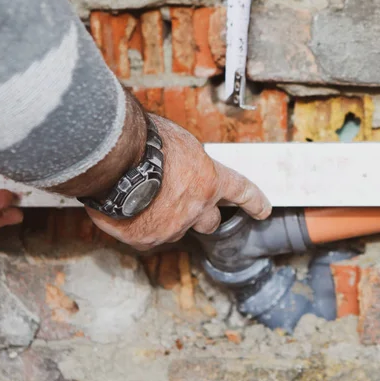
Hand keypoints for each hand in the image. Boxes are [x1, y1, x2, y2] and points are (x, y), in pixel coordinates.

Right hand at [86, 114, 271, 250]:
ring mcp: (172, 228)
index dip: (254, 202)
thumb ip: (188, 158)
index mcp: (210, 181)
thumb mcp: (178, 141)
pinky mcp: (147, 239)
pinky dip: (138, 225)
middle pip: (210, 222)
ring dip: (165, 217)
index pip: (241, 191)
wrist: (116, 163)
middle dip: (202, 215)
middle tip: (184, 203)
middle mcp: (197, 209)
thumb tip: (182, 159)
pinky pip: (146, 235)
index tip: (263, 210)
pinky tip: (126, 208)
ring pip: (174, 228)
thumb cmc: (146, 143)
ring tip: (141, 197)